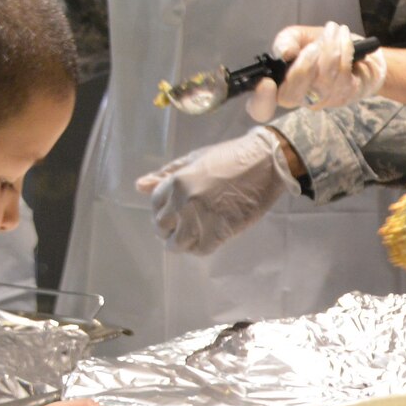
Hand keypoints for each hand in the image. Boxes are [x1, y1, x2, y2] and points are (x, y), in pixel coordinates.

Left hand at [136, 127, 296, 256]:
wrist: (266, 161)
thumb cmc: (233, 156)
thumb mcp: (196, 158)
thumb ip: (168, 174)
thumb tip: (139, 185)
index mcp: (176, 182)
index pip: (155, 205)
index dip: (164, 210)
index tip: (175, 212)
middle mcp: (183, 202)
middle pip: (162, 227)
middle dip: (170, 228)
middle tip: (186, 224)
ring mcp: (200, 218)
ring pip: (177, 243)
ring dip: (183, 241)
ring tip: (196, 234)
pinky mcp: (219, 232)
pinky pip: (200, 250)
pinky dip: (201, 247)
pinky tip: (210, 237)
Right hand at [246, 22, 387, 120]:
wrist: (362, 51)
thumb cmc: (324, 46)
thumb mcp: (300, 37)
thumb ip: (286, 40)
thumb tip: (284, 53)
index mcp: (282, 86)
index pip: (261, 109)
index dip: (260, 102)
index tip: (266, 83)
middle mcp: (300, 99)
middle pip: (291, 96)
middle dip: (301, 68)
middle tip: (313, 46)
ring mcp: (323, 100)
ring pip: (321, 80)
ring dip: (329, 48)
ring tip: (334, 30)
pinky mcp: (345, 95)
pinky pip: (341, 73)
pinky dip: (343, 49)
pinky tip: (344, 37)